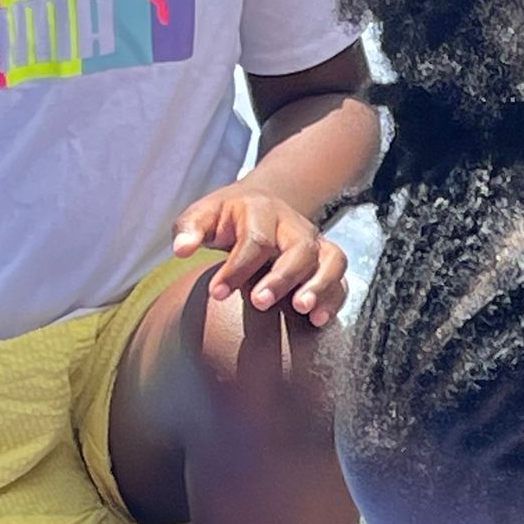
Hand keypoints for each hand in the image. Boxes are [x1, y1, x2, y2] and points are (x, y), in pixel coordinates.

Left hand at [172, 188, 347, 323]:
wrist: (262, 203)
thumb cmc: (228, 217)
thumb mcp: (204, 215)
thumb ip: (189, 229)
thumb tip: (181, 250)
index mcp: (261, 211)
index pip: (255, 240)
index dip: (237, 268)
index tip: (216, 293)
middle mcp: (294, 226)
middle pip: (299, 248)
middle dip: (282, 277)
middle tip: (259, 302)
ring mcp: (315, 243)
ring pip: (331, 260)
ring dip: (319, 286)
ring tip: (302, 310)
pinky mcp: (327, 260)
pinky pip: (342, 278)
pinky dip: (334, 298)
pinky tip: (318, 320)